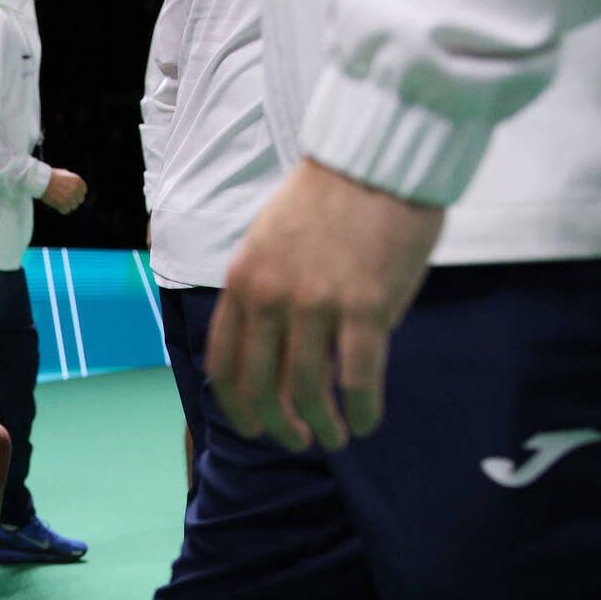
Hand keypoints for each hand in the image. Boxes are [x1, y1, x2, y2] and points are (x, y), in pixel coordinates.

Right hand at [40, 169, 86, 214]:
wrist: (40, 180)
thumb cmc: (50, 176)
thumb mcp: (64, 173)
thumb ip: (71, 179)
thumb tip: (75, 185)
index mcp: (78, 181)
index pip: (83, 191)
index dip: (77, 193)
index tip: (72, 195)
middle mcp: (76, 189)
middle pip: (79, 200)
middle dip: (73, 200)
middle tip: (64, 199)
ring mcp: (70, 197)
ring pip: (73, 207)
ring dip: (67, 205)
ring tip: (59, 201)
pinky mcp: (63, 204)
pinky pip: (66, 211)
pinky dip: (61, 209)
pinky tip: (56, 205)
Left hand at [207, 159, 444, 451]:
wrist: (376, 159)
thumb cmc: (328, 198)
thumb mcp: (269, 242)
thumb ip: (264, 293)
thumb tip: (274, 349)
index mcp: (242, 282)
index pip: (224, 363)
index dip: (238, 406)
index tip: (255, 425)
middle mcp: (270, 298)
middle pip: (263, 388)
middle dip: (279, 427)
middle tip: (299, 440)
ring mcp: (316, 305)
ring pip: (309, 392)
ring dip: (323, 426)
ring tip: (338, 437)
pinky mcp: (366, 308)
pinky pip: (359, 380)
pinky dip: (363, 410)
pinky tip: (368, 421)